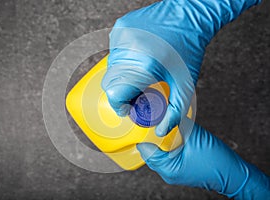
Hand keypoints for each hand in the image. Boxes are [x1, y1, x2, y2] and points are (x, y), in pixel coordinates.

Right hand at [102, 0, 261, 135]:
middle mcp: (128, 49)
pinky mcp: (120, 27)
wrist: (190, 15)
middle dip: (123, 92)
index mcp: (144, 65)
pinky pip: (114, 52)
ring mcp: (122, 35)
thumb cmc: (190, 49)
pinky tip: (140, 56)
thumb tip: (161, 130)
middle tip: (140, 91)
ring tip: (143, 72)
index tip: (131, 108)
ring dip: (123, 75)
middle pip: (111, 83)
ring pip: (111, 67)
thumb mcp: (186, 85)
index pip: (115, 95)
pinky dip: (124, 60)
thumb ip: (174, 112)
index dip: (121, 106)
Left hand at [137, 118, 269, 198]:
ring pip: (158, 153)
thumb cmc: (217, 161)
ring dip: (159, 140)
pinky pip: (166, 155)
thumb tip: (168, 113)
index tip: (144, 121)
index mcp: (167, 168)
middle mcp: (167, 173)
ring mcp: (172, 172)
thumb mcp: (195, 137)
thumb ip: (179, 124)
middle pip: (150, 151)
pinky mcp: (178, 169)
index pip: (146, 149)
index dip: (144, 133)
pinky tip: (171, 136)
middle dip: (151, 136)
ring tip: (162, 127)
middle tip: (152, 121)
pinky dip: (166, 145)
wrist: (233, 174)